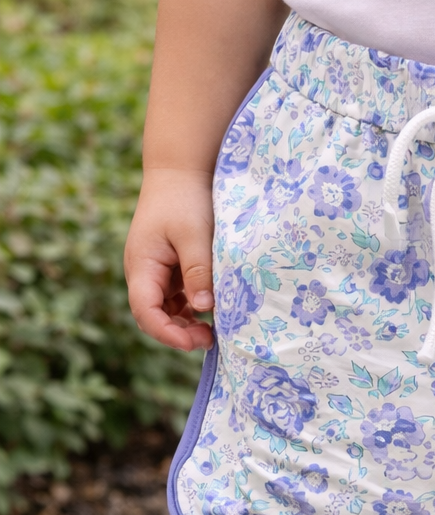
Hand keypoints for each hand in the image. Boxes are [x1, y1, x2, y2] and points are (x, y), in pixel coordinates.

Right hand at [124, 169, 215, 350]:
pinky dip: (191, 310)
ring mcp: (155, 274)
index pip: (145, 312)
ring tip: (213, 329)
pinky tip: (211, 311)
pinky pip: (177, 300)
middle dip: (178, 333)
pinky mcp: (169, 271)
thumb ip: (198, 271)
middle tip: (210, 338)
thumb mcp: (194, 235)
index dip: (166, 333)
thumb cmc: (185, 199)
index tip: (192, 343)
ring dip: (186, 324)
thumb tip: (204, 309)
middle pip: (153, 317)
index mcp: (141, 265)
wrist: (180, 171)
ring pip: (166, 311)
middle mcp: (143, 273)